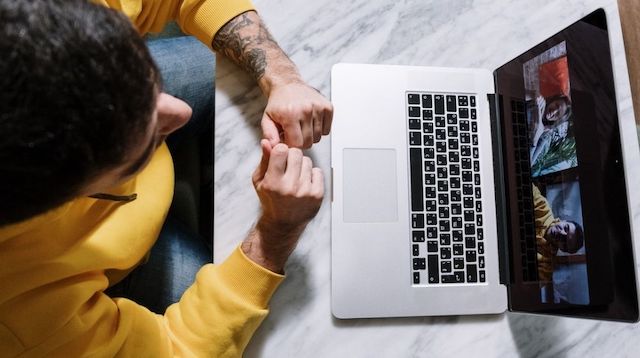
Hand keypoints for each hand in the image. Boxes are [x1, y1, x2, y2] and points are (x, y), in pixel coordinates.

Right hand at [242, 140, 323, 271]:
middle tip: (288, 166)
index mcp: (273, 183)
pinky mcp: (317, 195)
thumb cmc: (270, 199)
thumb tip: (266, 141)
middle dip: (292, 156)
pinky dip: (312, 174)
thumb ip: (264, 160)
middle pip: (296, 153)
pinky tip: (304, 183)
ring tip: (295, 176)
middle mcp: (290, 187)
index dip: (280, 150)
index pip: (281, 150)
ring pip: (308, 161)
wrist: (283, 223)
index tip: (279, 155)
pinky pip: (318, 171)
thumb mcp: (259, 181)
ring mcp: (305, 191)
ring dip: (301, 165)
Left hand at [261, 81, 332, 148]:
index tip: (287, 138)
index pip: (297, 144)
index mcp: (291, 114)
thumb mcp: (267, 119)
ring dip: (310, 136)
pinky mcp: (328, 107)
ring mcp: (319, 108)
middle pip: (309, 142)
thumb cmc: (278, 103)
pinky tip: (310, 123)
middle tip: (294, 133)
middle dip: (301, 142)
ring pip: (318, 138)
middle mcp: (306, 110)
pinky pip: (326, 130)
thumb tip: (274, 147)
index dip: (291, 145)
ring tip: (301, 127)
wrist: (288, 84)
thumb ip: (269, 135)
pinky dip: (319, 130)